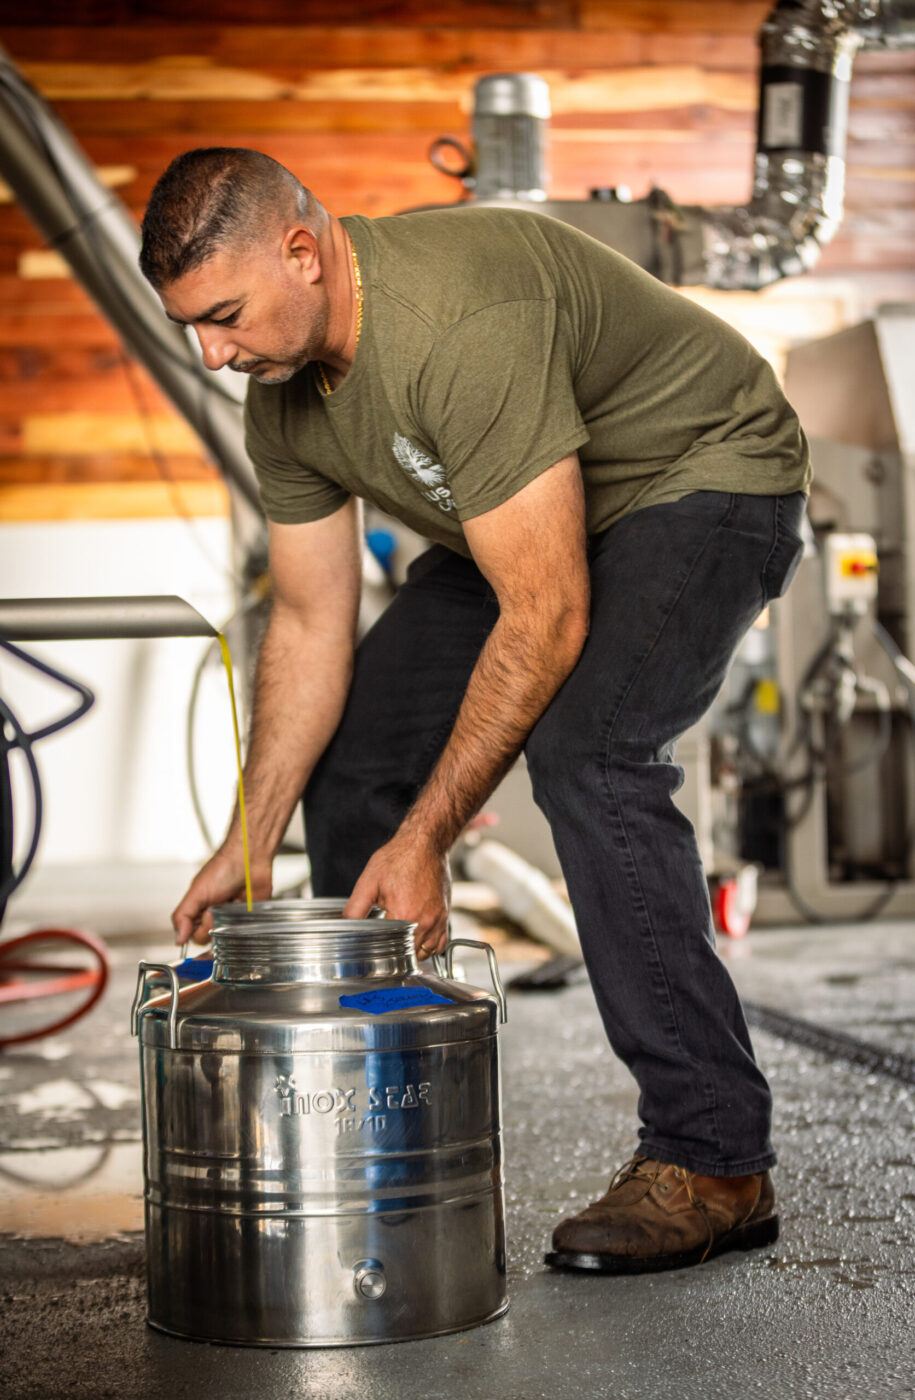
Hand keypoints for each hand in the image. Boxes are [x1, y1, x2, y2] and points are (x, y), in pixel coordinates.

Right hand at [171, 841, 271, 946]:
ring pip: (227, 938)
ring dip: (228, 922)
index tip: (203, 915)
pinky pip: (245, 933)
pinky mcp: (248, 919)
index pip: (193, 935)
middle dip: (212, 924)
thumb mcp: (196, 891)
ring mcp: (231, 918)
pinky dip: (244, 923)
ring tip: (230, 903)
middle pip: (210, 938)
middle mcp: (215, 916)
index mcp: (199, 911)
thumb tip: (178, 939)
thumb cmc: (223, 868)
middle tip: (216, 907)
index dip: (198, 929)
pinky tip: (243, 907)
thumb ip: (182, 916)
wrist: (249, 859)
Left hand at [344, 830, 450, 959]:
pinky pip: (440, 943)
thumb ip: (355, 908)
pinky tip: (417, 936)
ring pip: (425, 952)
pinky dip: (430, 946)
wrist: (425, 843)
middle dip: (395, 951)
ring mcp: (438, 919)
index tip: (372, 942)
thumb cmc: (399, 858)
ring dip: (413, 951)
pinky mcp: (445, 915)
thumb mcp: (369, 881)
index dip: (377, 947)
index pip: (388, 947)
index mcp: (403, 915)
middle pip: (408, 954)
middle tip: (385, 940)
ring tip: (400, 939)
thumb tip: (345, 926)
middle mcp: (424, 921)